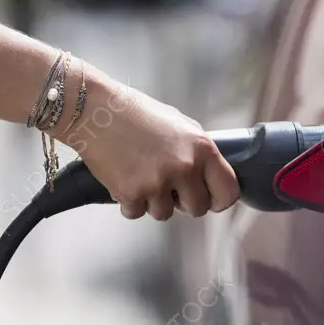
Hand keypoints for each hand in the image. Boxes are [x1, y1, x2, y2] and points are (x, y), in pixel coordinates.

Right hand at [61, 71, 239, 220]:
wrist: (96, 110)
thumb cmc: (135, 113)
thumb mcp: (180, 125)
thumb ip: (197, 152)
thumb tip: (208, 177)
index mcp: (202, 148)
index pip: (228, 191)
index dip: (218, 199)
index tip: (210, 199)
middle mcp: (184, 167)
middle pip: (198, 209)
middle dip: (183, 202)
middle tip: (168, 185)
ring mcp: (158, 182)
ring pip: (164, 214)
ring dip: (153, 201)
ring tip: (140, 174)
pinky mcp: (131, 193)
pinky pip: (136, 213)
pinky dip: (129, 202)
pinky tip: (124, 178)